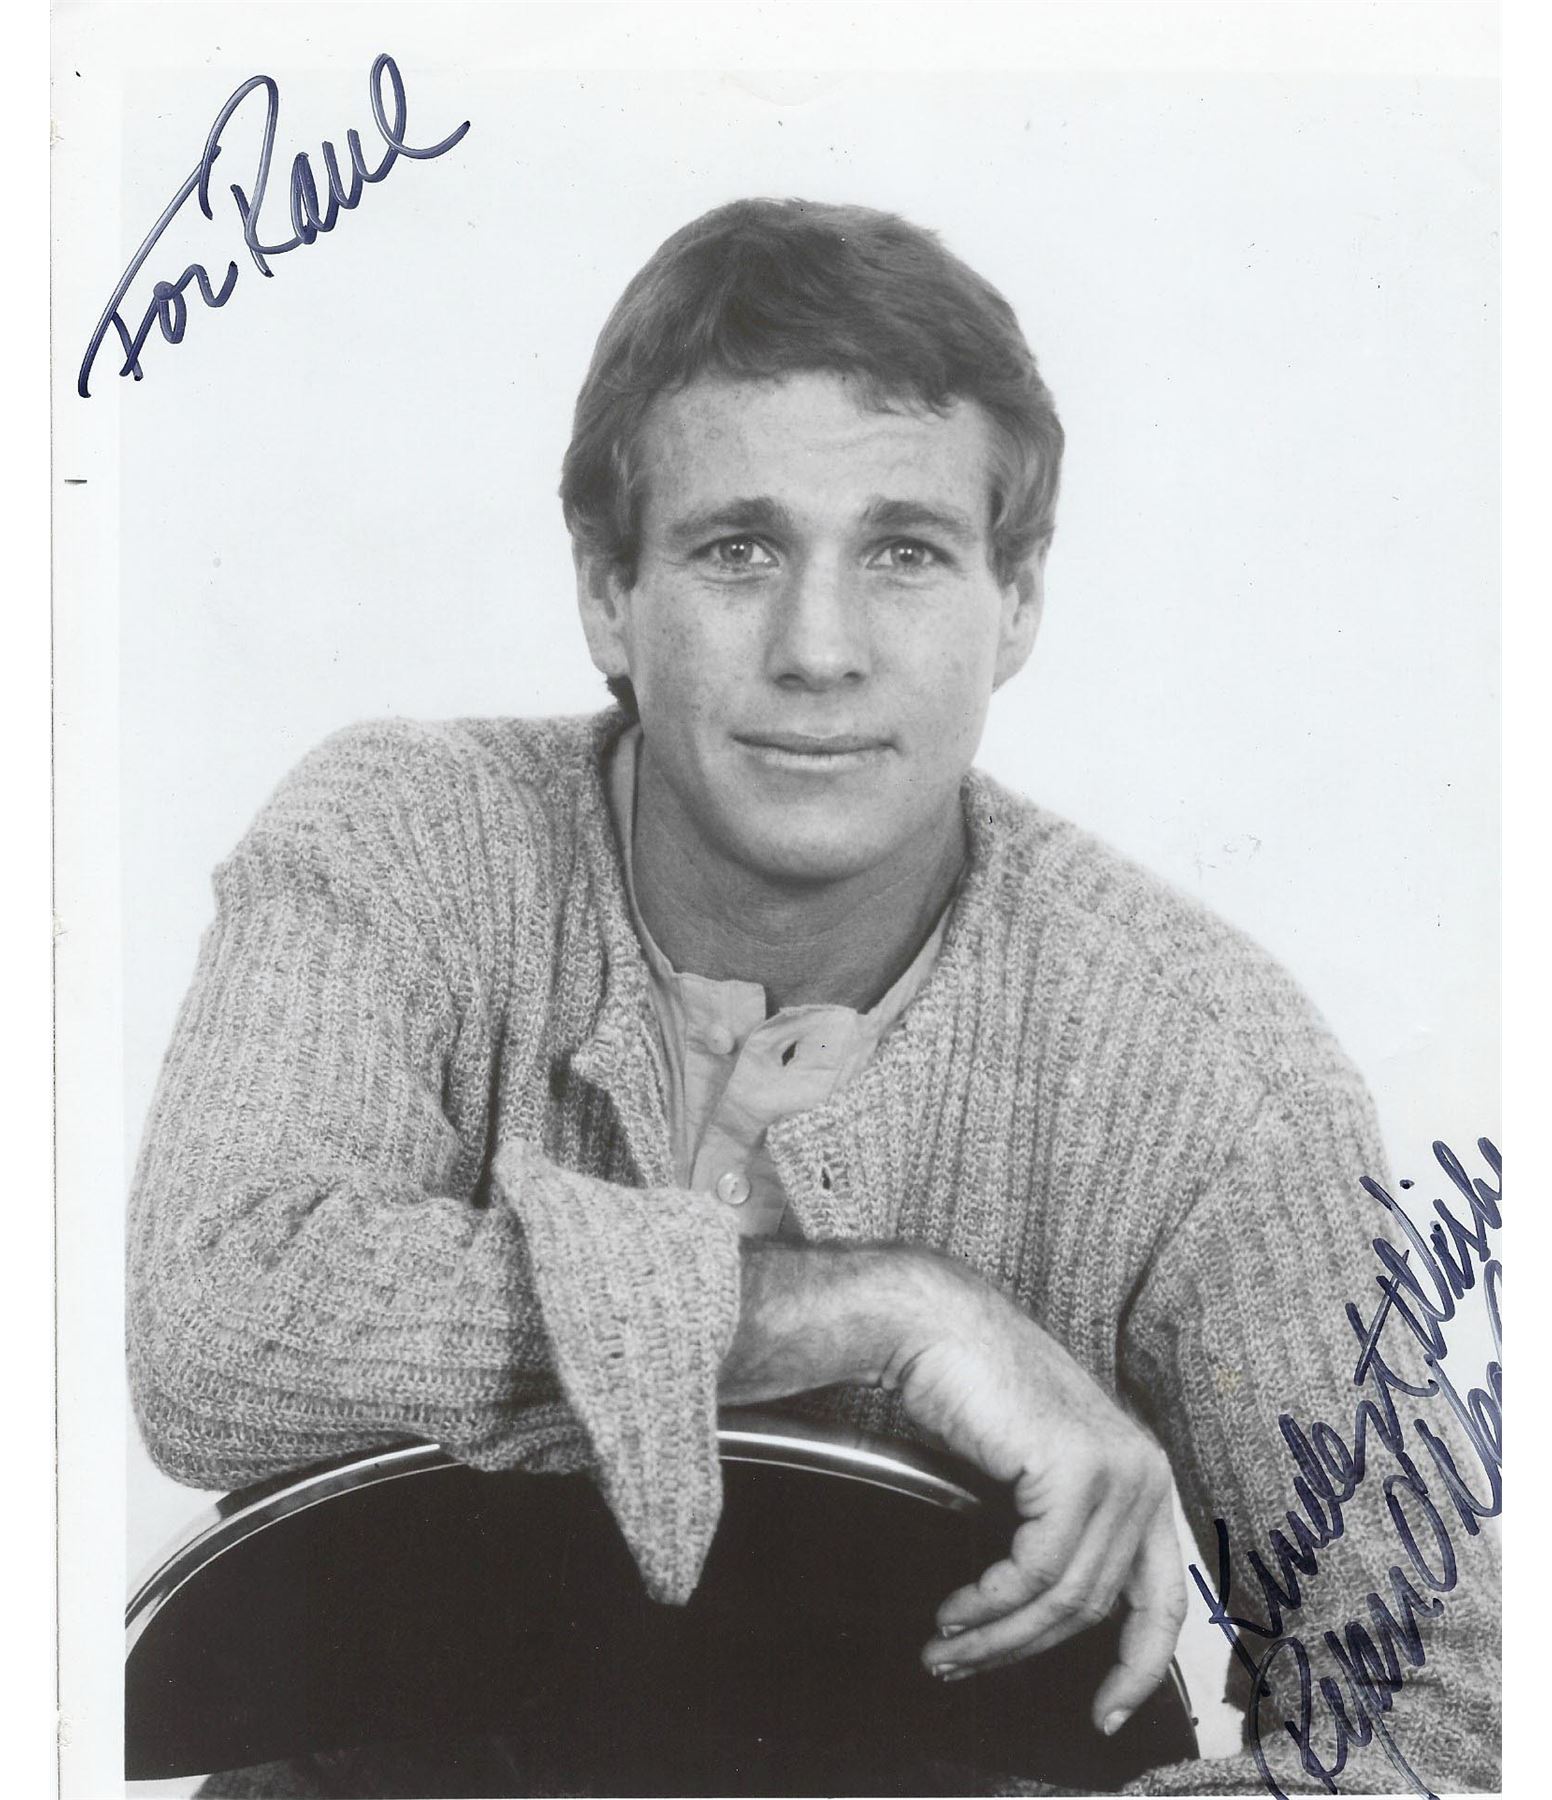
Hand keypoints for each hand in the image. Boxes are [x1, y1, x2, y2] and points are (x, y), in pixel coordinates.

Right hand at [883, 1263, 1186, 1735]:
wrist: (932, 1322)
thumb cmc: (971, 1386)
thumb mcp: (1034, 1468)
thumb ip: (1061, 1529)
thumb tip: (1049, 1622)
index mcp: (1143, 1474)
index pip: (1161, 1597)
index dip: (1140, 1667)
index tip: (1107, 1715)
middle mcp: (1144, 1472)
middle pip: (1098, 1606)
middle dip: (1025, 1651)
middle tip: (963, 1669)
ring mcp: (1116, 1468)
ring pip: (1063, 1597)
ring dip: (996, 1635)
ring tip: (945, 1646)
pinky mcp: (1077, 1468)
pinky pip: (1034, 1571)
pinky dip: (989, 1602)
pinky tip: (954, 1608)